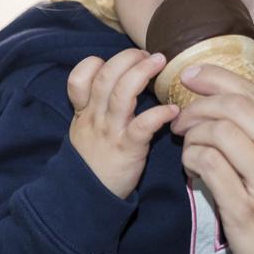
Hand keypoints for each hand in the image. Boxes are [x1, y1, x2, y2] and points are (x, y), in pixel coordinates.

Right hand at [67, 49, 177, 198]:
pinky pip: (143, 125)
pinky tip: (173, 110)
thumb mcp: (84, 131)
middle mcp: (95, 116)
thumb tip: (121, 81)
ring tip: (160, 63)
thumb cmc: (94, 161)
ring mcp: (111, 131)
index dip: (94, 63)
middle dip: (128, 58)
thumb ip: (95, 107)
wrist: (87, 198)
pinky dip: (159, 114)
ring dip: (143, 73)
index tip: (115, 60)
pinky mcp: (128, 148)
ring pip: (123, 93)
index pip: (79, 78)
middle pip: (107, 76)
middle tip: (149, 54)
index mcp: (84, 112)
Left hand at [171, 65, 253, 253]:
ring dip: (192, 134)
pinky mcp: (247, 210)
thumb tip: (242, 108)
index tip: (193, 76)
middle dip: (199, 104)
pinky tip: (192, 168)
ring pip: (218, 132)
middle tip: (182, 117)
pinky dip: (192, 159)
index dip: (219, 79)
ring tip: (187, 146)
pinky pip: (207, 165)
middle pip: (235, 106)